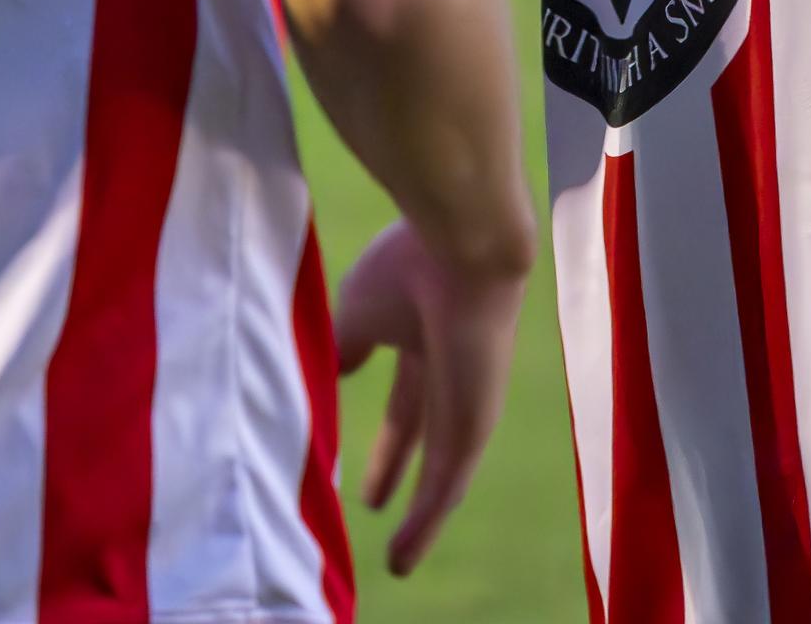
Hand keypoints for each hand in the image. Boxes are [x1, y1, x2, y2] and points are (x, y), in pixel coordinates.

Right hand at [331, 217, 521, 575]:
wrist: (459, 248)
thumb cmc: (407, 268)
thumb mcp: (358, 313)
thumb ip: (348, 348)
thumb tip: (336, 371)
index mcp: (426, 344)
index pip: (404, 406)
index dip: (384, 440)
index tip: (360, 460)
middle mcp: (453, 378)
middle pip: (423, 441)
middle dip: (400, 474)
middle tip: (375, 504)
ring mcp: (468, 405)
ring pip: (442, 475)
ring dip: (420, 521)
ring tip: (399, 562)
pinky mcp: (474, 425)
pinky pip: (447, 486)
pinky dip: (426, 523)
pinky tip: (404, 554)